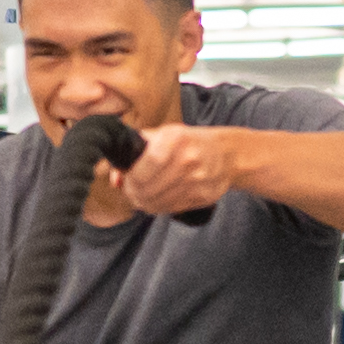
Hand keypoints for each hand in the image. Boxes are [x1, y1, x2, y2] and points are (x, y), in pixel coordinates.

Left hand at [107, 124, 242, 215]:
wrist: (228, 154)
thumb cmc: (188, 142)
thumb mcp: (162, 135)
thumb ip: (134, 153)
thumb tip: (115, 179)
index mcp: (176, 138)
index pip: (146, 165)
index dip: (131, 177)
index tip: (127, 178)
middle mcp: (189, 159)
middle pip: (147, 188)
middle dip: (133, 192)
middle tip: (131, 190)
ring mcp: (198, 179)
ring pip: (157, 202)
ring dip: (144, 202)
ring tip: (143, 195)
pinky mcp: (204, 196)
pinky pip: (171, 208)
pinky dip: (159, 207)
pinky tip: (158, 198)